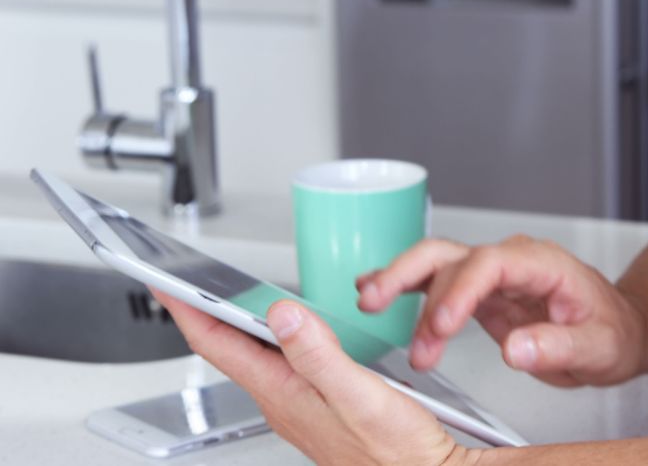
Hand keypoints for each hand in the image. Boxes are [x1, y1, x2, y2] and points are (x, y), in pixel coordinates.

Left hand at [152, 290, 472, 465]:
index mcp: (285, 393)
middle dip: (205, 313)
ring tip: (221, 300)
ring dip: (237, 326)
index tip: (165, 284)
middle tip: (182, 284)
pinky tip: (285, 330)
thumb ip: (318, 353)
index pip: (220, 344)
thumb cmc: (396, 450)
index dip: (189, 309)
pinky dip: (274, 340)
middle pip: (230, 349)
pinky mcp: (320, 406)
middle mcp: (285, 400)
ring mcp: (301, 405)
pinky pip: (282, 366)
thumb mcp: (359, 395)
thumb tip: (282, 314)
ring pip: (255, 357)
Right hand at [355, 236, 647, 386]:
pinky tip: (376, 291)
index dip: (459, 292)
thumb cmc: (614, 332)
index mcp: (543, 265)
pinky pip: (438, 282)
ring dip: (401, 281)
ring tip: (368, 302)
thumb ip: (559, 347)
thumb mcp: (600, 348)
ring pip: (437, 262)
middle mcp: (513, 261)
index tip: (439, 326)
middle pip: (453, 255)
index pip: (490, 264)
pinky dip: (406, 286)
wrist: (620, 330)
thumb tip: (516, 349)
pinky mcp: (481, 293)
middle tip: (378, 304)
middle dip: (411, 276)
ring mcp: (494, 275)